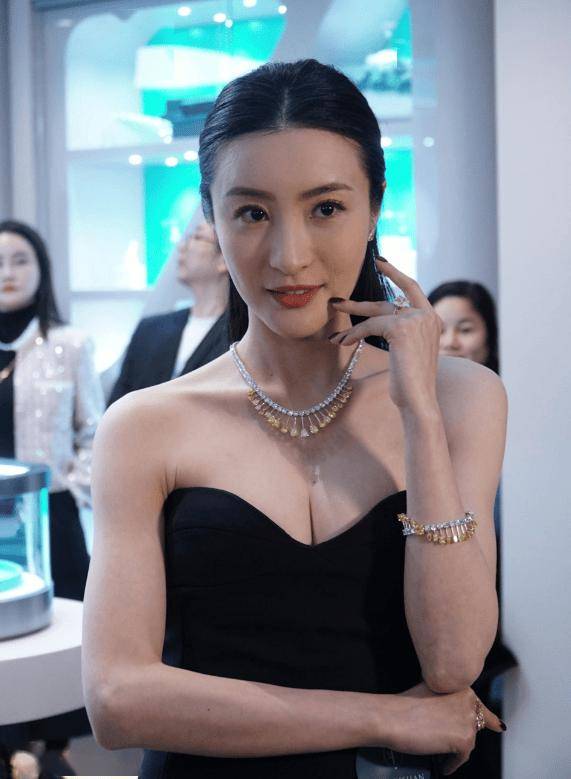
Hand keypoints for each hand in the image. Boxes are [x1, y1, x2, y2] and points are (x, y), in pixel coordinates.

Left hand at [329, 259, 441, 413]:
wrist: (419, 400)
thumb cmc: (410, 383)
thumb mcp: (407, 353)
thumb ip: (400, 333)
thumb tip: (376, 323)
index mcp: (432, 319)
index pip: (412, 288)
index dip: (395, 274)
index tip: (380, 263)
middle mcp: (427, 315)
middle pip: (388, 301)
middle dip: (359, 301)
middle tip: (338, 298)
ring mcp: (416, 320)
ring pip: (376, 313)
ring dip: (351, 316)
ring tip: (332, 317)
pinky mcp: (401, 328)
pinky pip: (371, 325)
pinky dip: (355, 332)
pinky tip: (343, 340)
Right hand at [386, 682, 504, 774]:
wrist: (392, 717)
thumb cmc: (404, 706)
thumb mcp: (430, 692)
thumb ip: (448, 699)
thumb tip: (455, 713)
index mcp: (461, 686)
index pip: (479, 705)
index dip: (488, 718)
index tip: (498, 726)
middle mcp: (469, 700)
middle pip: (475, 724)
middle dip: (464, 734)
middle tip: (451, 742)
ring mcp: (468, 719)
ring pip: (469, 740)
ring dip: (456, 749)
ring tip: (441, 752)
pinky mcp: (465, 739)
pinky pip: (463, 756)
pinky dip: (454, 763)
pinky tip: (444, 764)